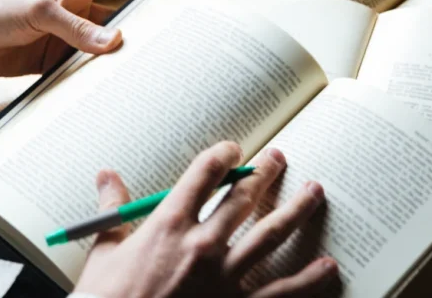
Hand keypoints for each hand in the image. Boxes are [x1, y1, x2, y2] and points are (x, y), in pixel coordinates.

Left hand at [0, 0, 180, 77]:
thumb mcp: (38, 12)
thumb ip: (75, 27)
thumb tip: (114, 41)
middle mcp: (77, 12)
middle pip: (120, 18)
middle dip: (145, 25)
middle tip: (174, 35)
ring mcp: (69, 38)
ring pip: (106, 48)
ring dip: (121, 58)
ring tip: (150, 70)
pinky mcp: (58, 62)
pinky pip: (86, 70)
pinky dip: (99, 79)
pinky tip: (115, 90)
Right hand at [74, 142, 338, 297]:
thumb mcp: (103, 251)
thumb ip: (112, 209)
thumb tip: (106, 176)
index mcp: (168, 224)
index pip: (204, 173)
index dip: (223, 154)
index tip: (234, 149)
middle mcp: (202, 244)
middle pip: (242, 197)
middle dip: (264, 174)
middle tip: (279, 159)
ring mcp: (223, 277)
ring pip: (270, 235)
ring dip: (295, 210)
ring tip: (314, 192)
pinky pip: (280, 291)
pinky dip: (308, 279)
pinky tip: (327, 266)